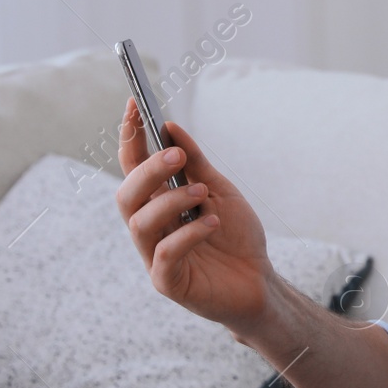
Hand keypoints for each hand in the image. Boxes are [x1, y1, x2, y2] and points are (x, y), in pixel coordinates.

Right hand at [115, 98, 272, 332]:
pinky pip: (164, 256)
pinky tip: (212, 224)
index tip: (134, 104)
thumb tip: (170, 126)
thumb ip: (195, 163)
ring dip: (170, 201)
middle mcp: (150, 228)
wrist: (260, 281)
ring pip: (140, 224)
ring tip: (201, 193)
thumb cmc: (236, 236)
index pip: (132, 167)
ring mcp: (155, 256)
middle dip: (148, 170)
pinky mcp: (168, 283)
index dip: (129, 137)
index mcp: (157, 203)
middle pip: (127, 194)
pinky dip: (187, 235)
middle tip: (175, 155)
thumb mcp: (219, 191)